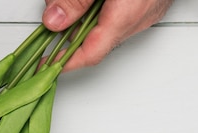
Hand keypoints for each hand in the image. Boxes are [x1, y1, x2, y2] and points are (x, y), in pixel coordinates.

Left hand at [42, 0, 173, 70]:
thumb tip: (54, 21)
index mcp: (127, 14)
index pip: (91, 52)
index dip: (65, 61)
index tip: (46, 63)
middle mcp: (141, 18)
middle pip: (99, 41)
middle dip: (72, 36)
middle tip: (52, 26)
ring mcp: (148, 11)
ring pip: (110, 29)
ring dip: (87, 22)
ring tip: (70, 8)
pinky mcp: (151, 3)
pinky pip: (122, 16)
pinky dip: (103, 13)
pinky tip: (94, 2)